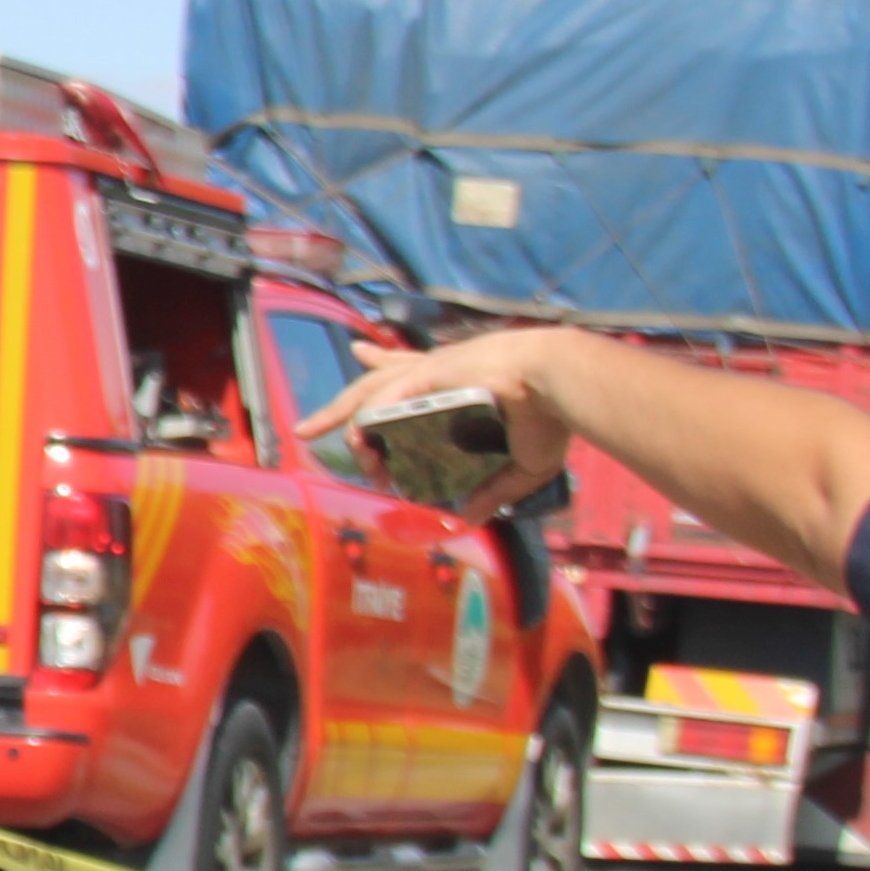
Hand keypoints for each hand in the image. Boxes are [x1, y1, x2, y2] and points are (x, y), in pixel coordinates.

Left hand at [305, 326, 582, 510]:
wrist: (561, 382)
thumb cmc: (550, 416)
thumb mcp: (523, 464)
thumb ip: (493, 491)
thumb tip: (465, 518)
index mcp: (460, 382)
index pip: (411, 368)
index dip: (383, 362)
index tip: (361, 352)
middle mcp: (439, 371)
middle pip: (376, 379)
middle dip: (342, 401)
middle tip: (310, 422)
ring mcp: (429, 371)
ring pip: (367, 393)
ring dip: (340, 419)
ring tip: (308, 432)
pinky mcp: (425, 375)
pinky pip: (378, 403)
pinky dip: (363, 424)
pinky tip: (355, 445)